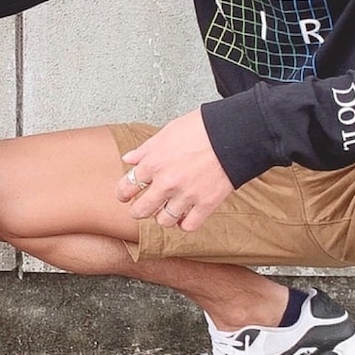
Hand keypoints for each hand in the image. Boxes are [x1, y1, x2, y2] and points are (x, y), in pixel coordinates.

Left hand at [115, 109, 234, 231]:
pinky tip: (184, 218)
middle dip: (138, 211)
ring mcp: (187, 195)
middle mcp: (167, 182)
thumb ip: (145, 149)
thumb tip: (128, 159)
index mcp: (154, 163)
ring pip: (164, 221)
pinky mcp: (206, 203)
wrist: (233, 133)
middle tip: (141, 209)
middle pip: (141, 210)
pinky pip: (189, 226)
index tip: (124, 196)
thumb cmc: (201, 128)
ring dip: (162, 217)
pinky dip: (185, 225)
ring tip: (166, 211)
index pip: (127, 186)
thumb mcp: (167, 132)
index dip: (122, 193)